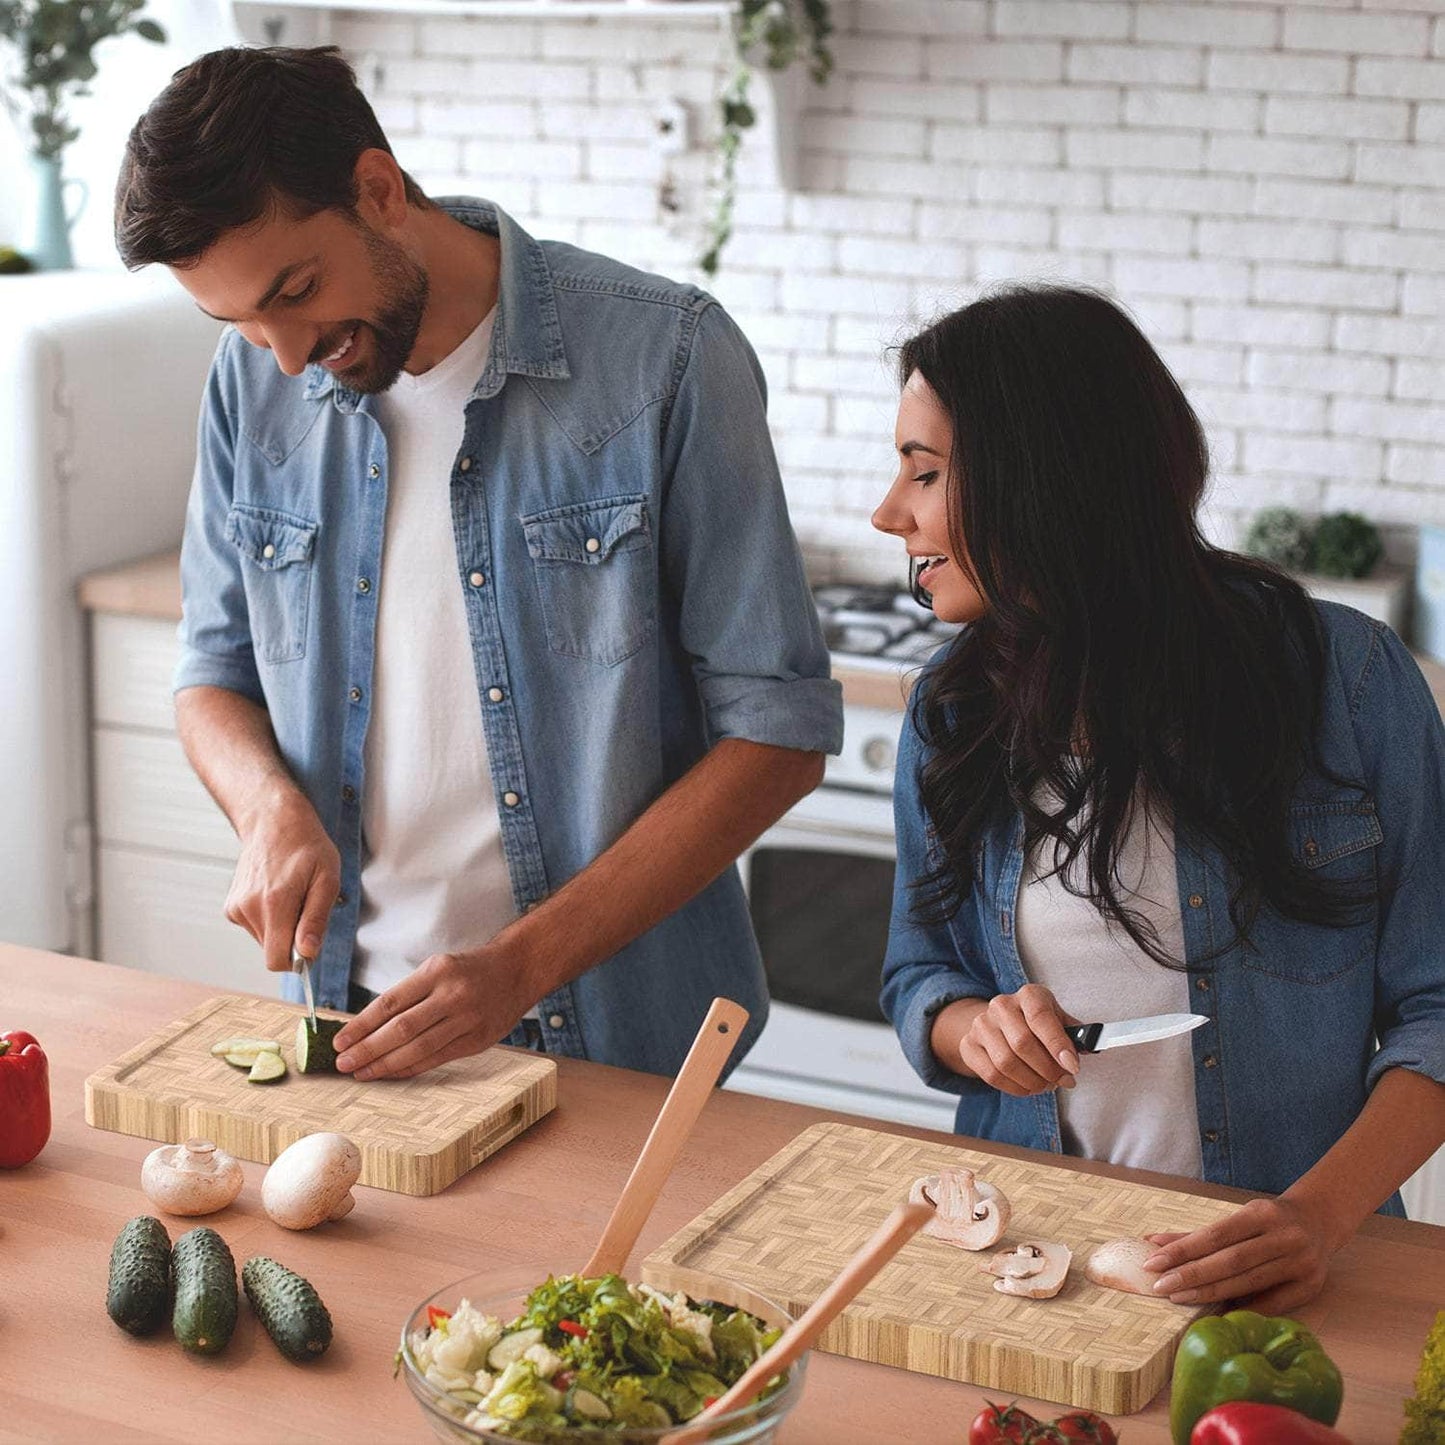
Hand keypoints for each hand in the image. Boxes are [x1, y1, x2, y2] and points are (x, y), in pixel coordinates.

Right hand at [225, 794, 339, 971]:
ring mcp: (236, 908)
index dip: (298, 960)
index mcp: (274, 903)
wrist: (274, 822)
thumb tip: (307, 953)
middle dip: (292, 938)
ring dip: (281, 927)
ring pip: (264, 940)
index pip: (277, 959)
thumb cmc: (307, 847)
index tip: (310, 942)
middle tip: (305, 906)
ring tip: (291, 895)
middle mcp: (249, 908)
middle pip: (273, 951)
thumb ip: (316, 919)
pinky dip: (268, 919)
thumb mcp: (327, 879)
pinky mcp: (231, 907)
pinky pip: (255, 928)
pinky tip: (275, 893)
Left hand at [331, 942, 538, 1080]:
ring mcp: (468, 1019)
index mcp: (437, 971)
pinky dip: (411, 1068)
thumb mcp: (437, 968)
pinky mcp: (478, 1040)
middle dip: (368, 1049)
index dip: (361, 1025)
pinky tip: (391, 1073)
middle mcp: (452, 994)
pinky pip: (437, 1059)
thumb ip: (408, 995)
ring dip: (385, 1064)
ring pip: (418, 1048)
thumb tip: (365, 1027)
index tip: (339, 1041)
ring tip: (361, 1073)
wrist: (516, 970)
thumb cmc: (468, 970)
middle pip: (401, 1029)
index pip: (390, 1002)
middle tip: (343, 1063)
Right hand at [957, 984, 1081, 1096]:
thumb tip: (1090, 1045)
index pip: (1040, 1017)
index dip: (1057, 1044)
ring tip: (1046, 1084)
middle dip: (1048, 1069)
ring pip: (1006, 1063)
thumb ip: (1075, 1034)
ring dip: (1032, 1082)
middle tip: (1063, 1080)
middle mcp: (1001, 1005)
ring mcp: (981, 1025)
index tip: (1072, 1067)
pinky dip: (1015, 1088)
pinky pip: (991, 1075)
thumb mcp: (1059, 1020)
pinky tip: (1028, 1087)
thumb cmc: (1037, 1023)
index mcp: (1029, 995)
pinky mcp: (969, 1045)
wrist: (999, 1022)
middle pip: (1022, 1043)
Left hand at [1142, 1194, 1341, 1313]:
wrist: (1320, 1222)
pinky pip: (1272, 1304)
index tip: (1154, 1263)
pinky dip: (1243, 1309)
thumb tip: (1153, 1242)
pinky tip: (1217, 1313)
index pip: (1215, 1235)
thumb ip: (1198, 1234)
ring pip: (1248, 1282)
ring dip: (1210, 1293)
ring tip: (1178, 1297)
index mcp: (1262, 1214)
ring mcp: (1300, 1262)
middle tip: (1160, 1286)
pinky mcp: (1312, 1286)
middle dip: (1191, 1275)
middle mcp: (1283, 1237)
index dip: (1183, 1250)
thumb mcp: (1239, 1217)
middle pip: (1230, 1261)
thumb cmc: (1268, 1221)